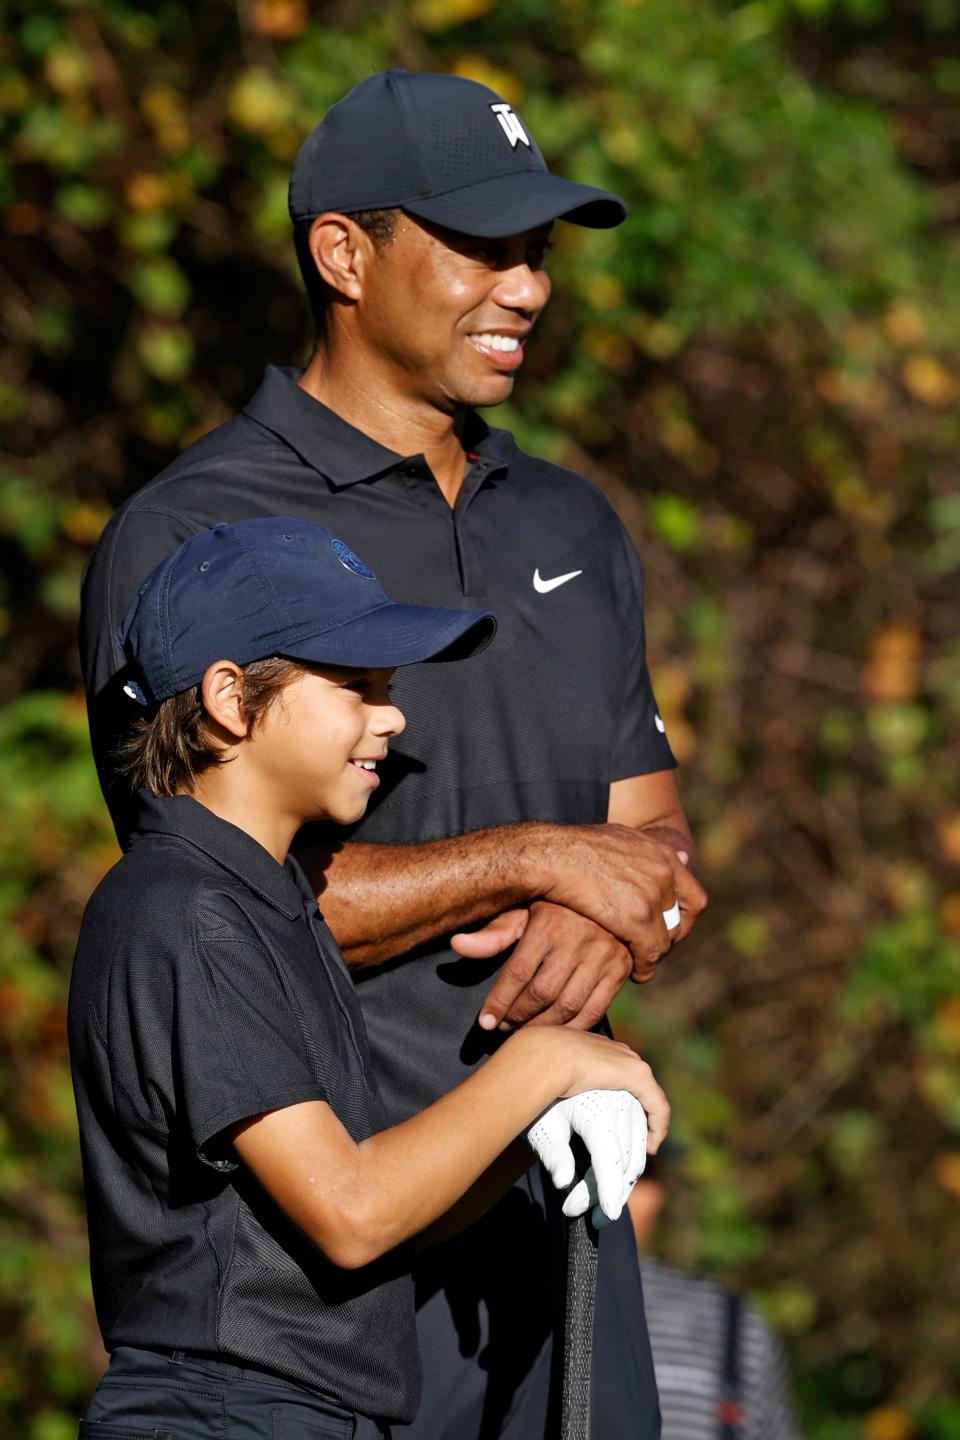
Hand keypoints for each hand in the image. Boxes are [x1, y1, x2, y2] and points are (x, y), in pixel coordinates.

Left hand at [453, 903, 632, 1031]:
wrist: (607, 897)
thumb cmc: (554, 908)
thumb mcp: (523, 912)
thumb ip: (493, 933)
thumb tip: (457, 945)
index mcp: (549, 923)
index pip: (518, 972)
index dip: (499, 1001)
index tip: (484, 1022)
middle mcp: (578, 939)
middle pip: (542, 993)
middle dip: (518, 1016)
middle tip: (503, 1027)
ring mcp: (603, 956)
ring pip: (568, 1006)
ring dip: (542, 1027)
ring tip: (524, 1031)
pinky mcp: (619, 971)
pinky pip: (594, 1011)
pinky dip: (573, 1029)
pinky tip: (555, 1033)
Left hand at [527, 1089, 647, 1226]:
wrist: (547, 1051)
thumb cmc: (541, 1094)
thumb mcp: (541, 1123)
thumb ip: (553, 1152)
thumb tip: (562, 1182)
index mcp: (596, 1109)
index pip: (609, 1159)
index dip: (609, 1190)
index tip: (606, 1216)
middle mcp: (620, 1100)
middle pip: (625, 1159)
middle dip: (611, 1191)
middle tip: (593, 1217)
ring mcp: (631, 1093)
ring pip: (638, 1146)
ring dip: (626, 1176)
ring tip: (607, 1199)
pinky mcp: (635, 1086)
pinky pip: (650, 1119)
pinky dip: (649, 1138)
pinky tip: (645, 1153)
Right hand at [534, 823, 707, 969]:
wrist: (550, 855)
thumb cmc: (572, 848)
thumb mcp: (620, 839)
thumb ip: (649, 853)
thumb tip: (682, 855)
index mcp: (661, 853)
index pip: (693, 897)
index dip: (683, 919)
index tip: (667, 929)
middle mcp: (662, 873)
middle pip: (680, 921)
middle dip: (667, 938)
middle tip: (650, 949)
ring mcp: (651, 895)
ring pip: (665, 940)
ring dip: (653, 955)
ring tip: (640, 965)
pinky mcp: (635, 919)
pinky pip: (650, 952)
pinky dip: (644, 966)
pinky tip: (633, 973)